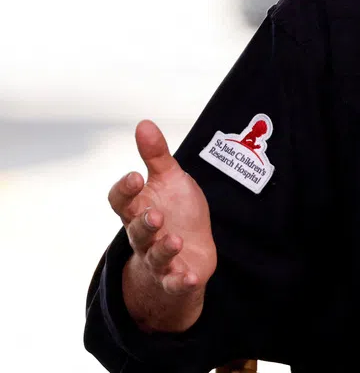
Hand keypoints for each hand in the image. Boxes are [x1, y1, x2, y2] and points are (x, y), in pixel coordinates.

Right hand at [108, 120, 216, 295]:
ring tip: (175, 240)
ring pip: (155, 256)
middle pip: (136, 230)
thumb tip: (143, 123)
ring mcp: (159, 258)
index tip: (135, 176)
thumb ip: (156, 156)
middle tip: (155, 214)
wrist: (190, 252)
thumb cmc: (177, 211)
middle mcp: (145, 235)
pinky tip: (191, 277)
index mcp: (140, 209)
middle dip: (144, 223)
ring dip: (164, 249)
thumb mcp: (169, 180)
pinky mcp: (177, 277)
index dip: (125, 191)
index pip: (121, 201)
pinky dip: (181, 282)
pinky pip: (175, 282)